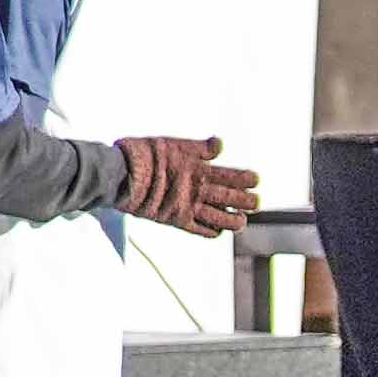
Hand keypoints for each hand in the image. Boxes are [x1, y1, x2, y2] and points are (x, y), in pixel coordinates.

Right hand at [113, 135, 261, 235]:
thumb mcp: (176, 144)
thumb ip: (200, 148)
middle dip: (247, 201)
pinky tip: (218, 232)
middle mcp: (198, 190)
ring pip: (220, 218)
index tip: (256, 180)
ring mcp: (187, 207)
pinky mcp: (174, 220)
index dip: (246, 179)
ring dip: (234, 220)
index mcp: (200, 169)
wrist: (120, 175)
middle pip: (230, 198)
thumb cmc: (144, 155)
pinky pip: (198, 230)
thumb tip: (220, 144)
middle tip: (257, 203)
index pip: (232, 176)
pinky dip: (211, 231)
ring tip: (242, 222)